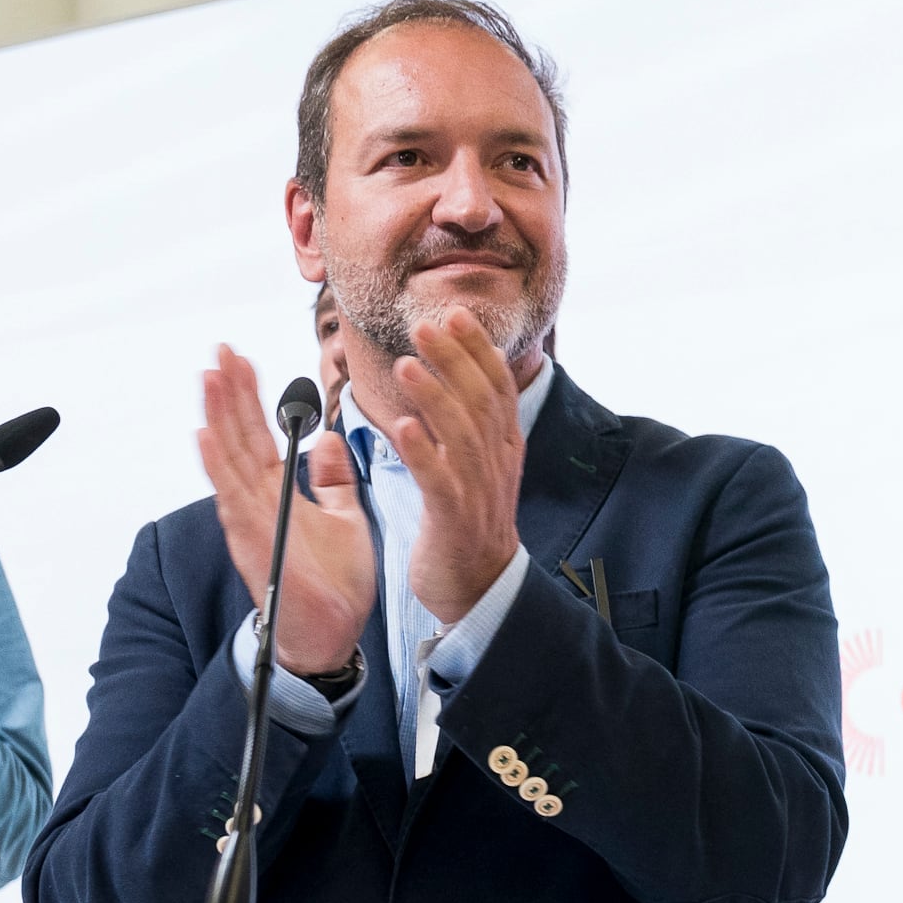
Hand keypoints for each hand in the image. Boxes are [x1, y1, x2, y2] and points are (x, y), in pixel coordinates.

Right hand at [198, 346, 373, 674]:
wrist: (334, 636)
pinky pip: (231, 497)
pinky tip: (206, 435)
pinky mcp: (253, 542)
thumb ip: (334, 481)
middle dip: (228, 393)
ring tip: (208, 377)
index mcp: (278, 492)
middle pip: (237, 437)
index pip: (259, 434)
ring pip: (228, 459)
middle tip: (220, 349)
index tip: (241, 358)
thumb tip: (326, 441)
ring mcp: (251, 521)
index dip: (249, 395)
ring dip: (217, 417)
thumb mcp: (346, 519)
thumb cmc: (335, 583)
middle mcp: (257, 501)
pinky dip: (218, 466)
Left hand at [389, 309, 525, 626]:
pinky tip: (402, 426)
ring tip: (406, 364)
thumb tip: (462, 368)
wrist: (480, 588)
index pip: (496, 385)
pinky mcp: (453, 520)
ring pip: (460, 434)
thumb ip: (470, 419)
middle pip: (479, 400)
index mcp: (501, 446)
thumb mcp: (478, 464)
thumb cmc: (468, 522)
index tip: (454, 313)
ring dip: (434, 396)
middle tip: (424, 323)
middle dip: (453, 359)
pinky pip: (438, 480)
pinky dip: (422, 452)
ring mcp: (476, 491)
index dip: (477, 348)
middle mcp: (494, 462)